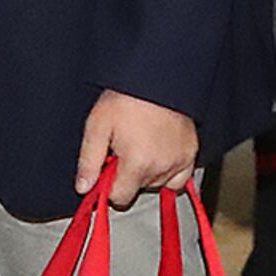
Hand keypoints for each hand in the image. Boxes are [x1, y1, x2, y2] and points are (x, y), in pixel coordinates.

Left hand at [75, 90, 200, 207]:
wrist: (157, 76)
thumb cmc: (128, 97)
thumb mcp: (98, 126)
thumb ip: (89, 161)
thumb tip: (84, 187)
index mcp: (137, 164)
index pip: (120, 198)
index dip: (109, 185)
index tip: (108, 169)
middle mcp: (161, 167)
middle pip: (138, 190)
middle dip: (127, 176)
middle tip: (123, 150)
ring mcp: (179, 161)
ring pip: (158, 184)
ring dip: (147, 173)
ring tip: (141, 147)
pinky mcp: (191, 153)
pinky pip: (180, 179)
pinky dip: (169, 173)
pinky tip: (159, 157)